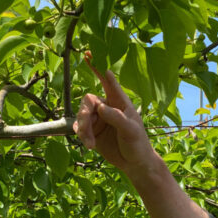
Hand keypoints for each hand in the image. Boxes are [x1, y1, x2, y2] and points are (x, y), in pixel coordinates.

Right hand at [73, 55, 155, 173]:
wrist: (134, 163)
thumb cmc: (138, 143)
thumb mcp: (131, 131)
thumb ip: (117, 117)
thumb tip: (100, 107)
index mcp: (120, 102)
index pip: (108, 81)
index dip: (98, 67)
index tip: (89, 53)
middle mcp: (108, 107)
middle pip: (88, 101)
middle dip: (85, 116)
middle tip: (85, 131)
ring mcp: (98, 118)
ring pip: (81, 115)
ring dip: (83, 129)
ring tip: (90, 144)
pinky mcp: (92, 130)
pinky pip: (79, 127)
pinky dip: (81, 136)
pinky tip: (90, 146)